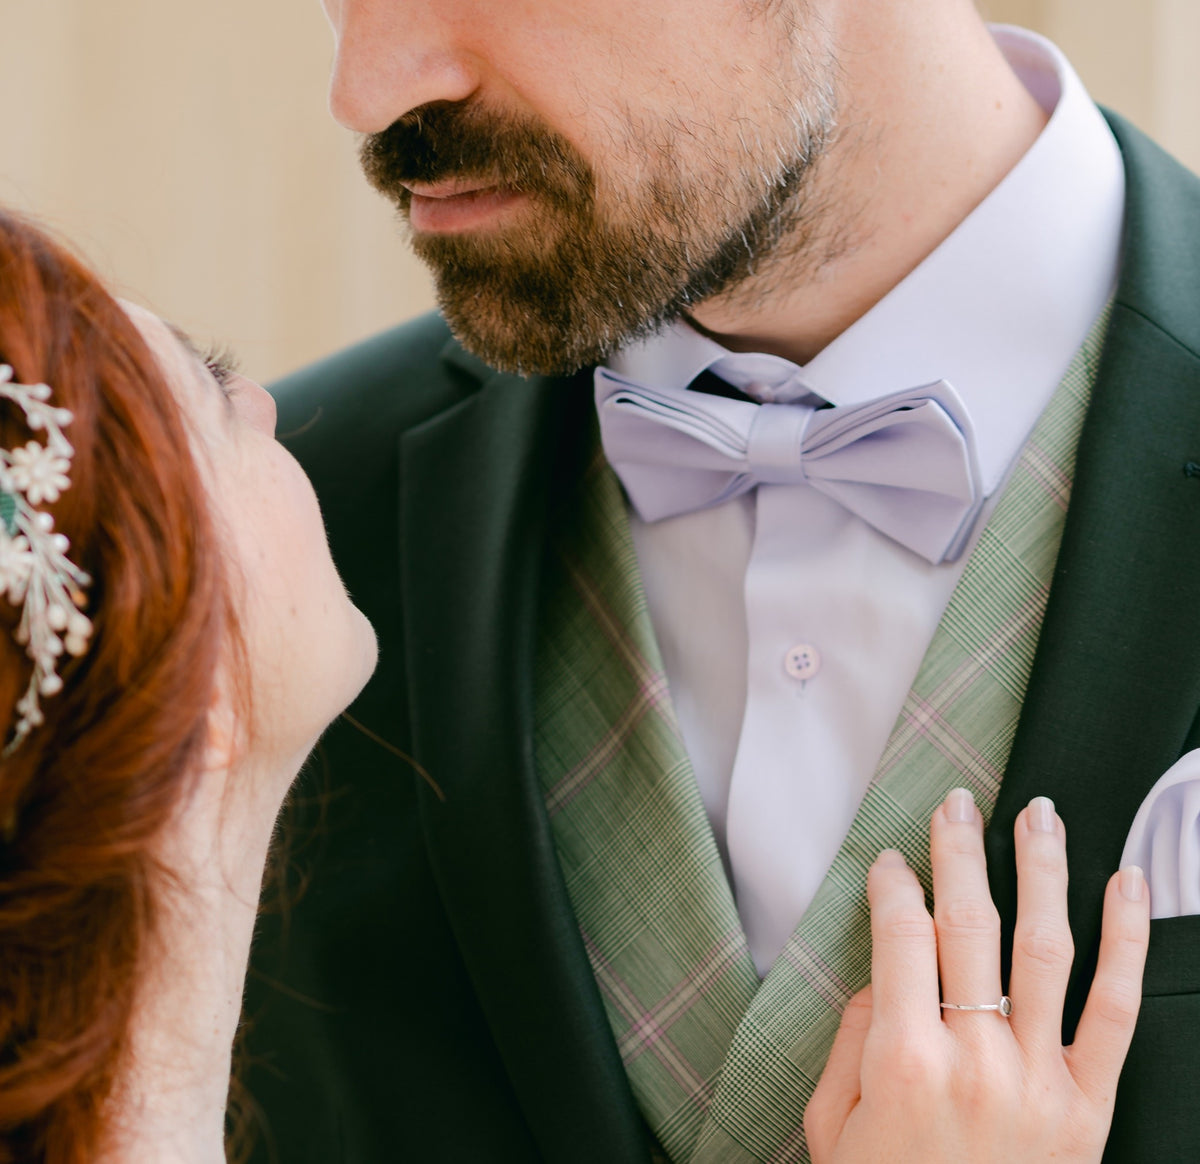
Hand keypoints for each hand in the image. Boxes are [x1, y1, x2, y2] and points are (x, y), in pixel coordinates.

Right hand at [805, 789, 1149, 1162]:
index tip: (889, 860)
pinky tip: (1125, 885)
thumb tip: (879, 975)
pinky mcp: (1089, 1107)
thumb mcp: (834, 1126)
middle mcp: (976, 1059)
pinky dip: (1125, 941)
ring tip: (1036, 814)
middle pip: (967, 925)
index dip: (892, 884)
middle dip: (957, 851)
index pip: (899, 936)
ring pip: (1045, 948)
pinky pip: (1116, 1012)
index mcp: (904, 1060)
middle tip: (955, 802)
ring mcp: (1040, 1080)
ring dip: (1039, 870)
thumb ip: (850, 1040)